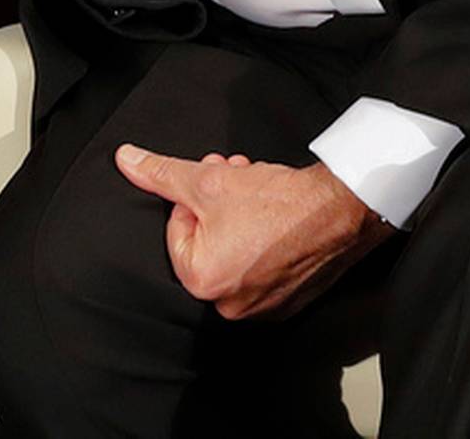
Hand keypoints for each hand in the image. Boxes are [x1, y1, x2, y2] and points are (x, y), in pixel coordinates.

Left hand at [113, 144, 392, 320]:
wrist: (343, 212)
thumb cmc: (278, 203)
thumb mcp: (205, 180)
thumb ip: (160, 174)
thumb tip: (126, 161)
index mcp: (203, 283)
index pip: (178, 229)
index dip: (193, 197)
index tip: (212, 178)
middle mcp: (232, 306)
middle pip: (206, 241)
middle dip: (214, 202)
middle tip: (232, 176)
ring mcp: (265, 307)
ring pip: (234, 251)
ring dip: (237, 216)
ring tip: (256, 188)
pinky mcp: (291, 301)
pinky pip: (262, 267)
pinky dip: (263, 241)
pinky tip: (275, 215)